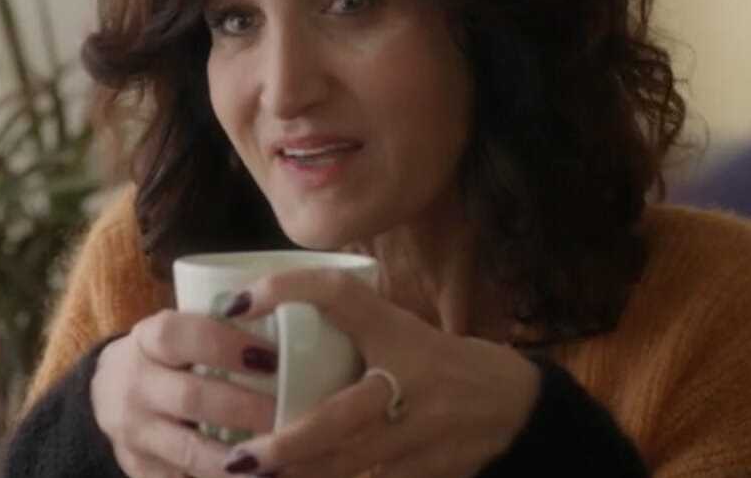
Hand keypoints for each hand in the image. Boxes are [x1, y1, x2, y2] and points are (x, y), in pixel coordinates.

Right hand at [90, 310, 280, 477]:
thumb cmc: (166, 356)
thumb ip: (221, 330)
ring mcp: (134, 431)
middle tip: (285, 413)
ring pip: (189, 451)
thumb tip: (292, 327)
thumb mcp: (179, 331)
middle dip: (245, 408)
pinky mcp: (139, 468)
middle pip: (192, 398)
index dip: (229, 346)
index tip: (272, 358)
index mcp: (148, 339)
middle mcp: (135, 385)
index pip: (183, 336)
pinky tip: (253, 476)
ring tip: (278, 461)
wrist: (107, 391)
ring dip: (237, 458)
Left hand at [217, 268, 541, 477]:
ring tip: (246, 477)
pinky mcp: (425, 472)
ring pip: (348, 465)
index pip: (339, 296)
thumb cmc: (438, 362)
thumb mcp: (398, 328)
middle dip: (289, 444)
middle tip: (242, 458)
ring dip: (297, 477)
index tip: (236, 302)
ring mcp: (417, 435)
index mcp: (396, 332)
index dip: (289, 291)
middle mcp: (406, 382)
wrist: (515, 407)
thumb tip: (258, 308)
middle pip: (340, 417)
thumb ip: (345, 321)